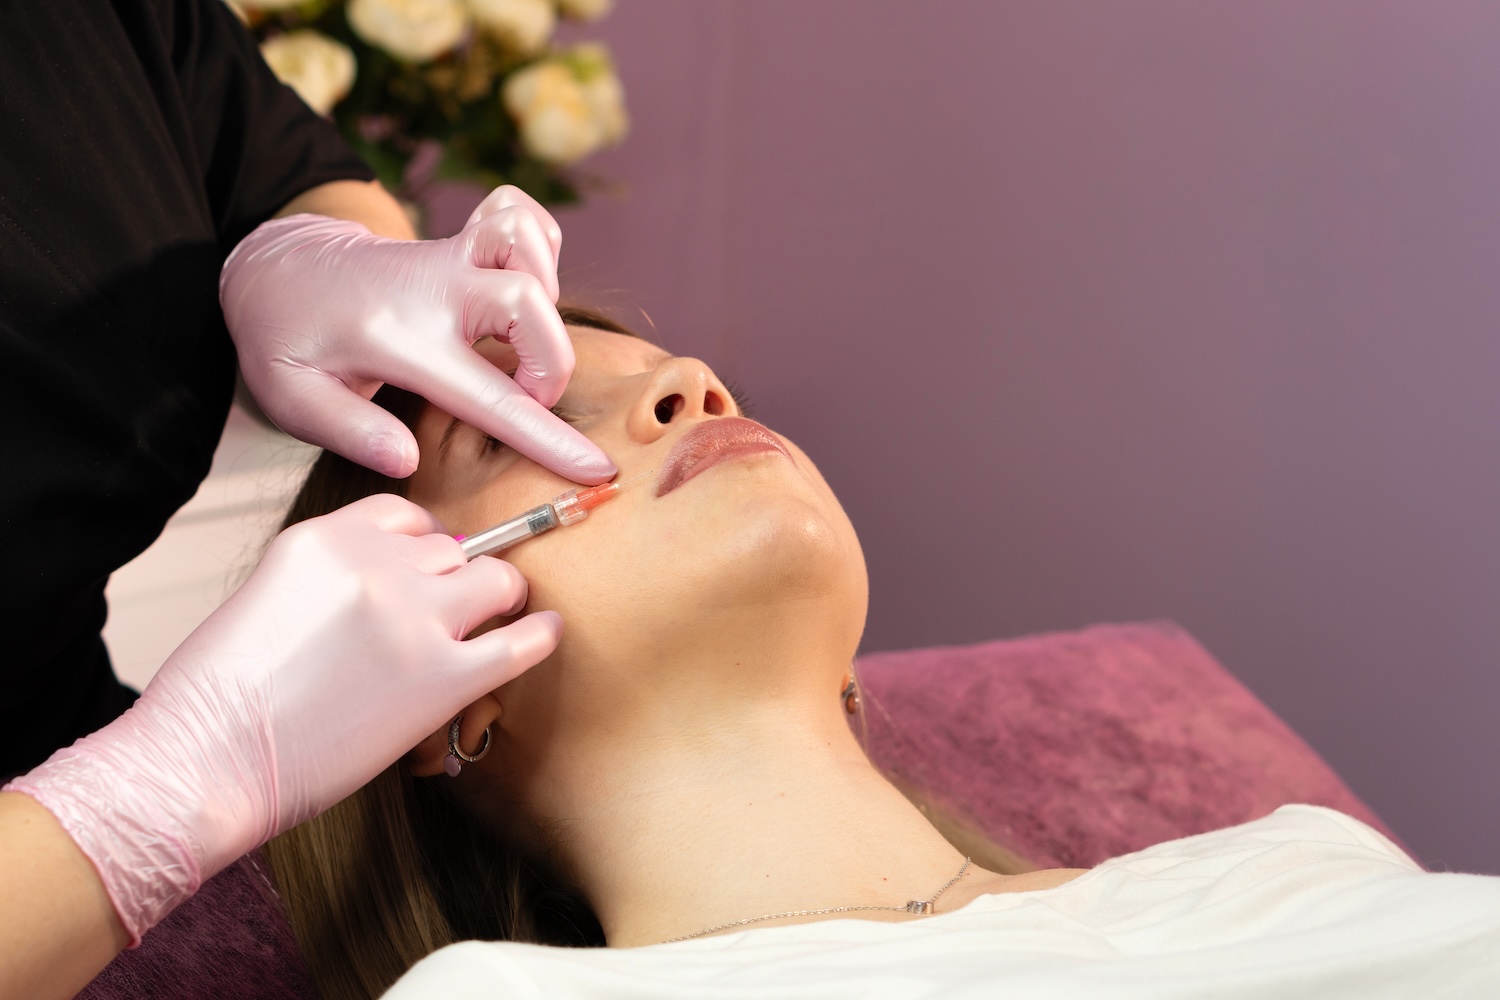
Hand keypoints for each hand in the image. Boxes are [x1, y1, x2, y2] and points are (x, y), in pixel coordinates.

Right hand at [4, 495, 558, 943]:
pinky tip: (544, 634)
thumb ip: (333, 577)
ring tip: (497, 623)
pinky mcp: (443, 678)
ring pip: (496, 581)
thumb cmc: (218, 700)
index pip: (405, 515)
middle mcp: (376, 565)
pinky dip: (539, 636)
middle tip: (451, 616)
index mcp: (326, 537)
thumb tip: (395, 584)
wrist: (202, 764)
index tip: (427, 571)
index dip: (423, 546)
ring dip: (497, 602)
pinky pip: (520, 642)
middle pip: (453, 548)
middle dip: (454, 580)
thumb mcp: (268, 597)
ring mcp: (415, 618)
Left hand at [220, 185, 615, 482]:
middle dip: (553, 359)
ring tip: (525, 333)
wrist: (276, 269)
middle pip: (528, 299)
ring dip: (547, 283)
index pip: (489, 395)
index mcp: (398, 339)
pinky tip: (522, 284)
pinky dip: (540, 243)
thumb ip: (350, 431)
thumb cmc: (288, 342)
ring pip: (526, 237)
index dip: (547, 436)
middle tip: (527, 395)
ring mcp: (450, 254)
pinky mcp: (461, 238)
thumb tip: (407, 461)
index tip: (595, 469)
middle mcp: (434, 287)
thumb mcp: (292, 399)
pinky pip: (521, 214)